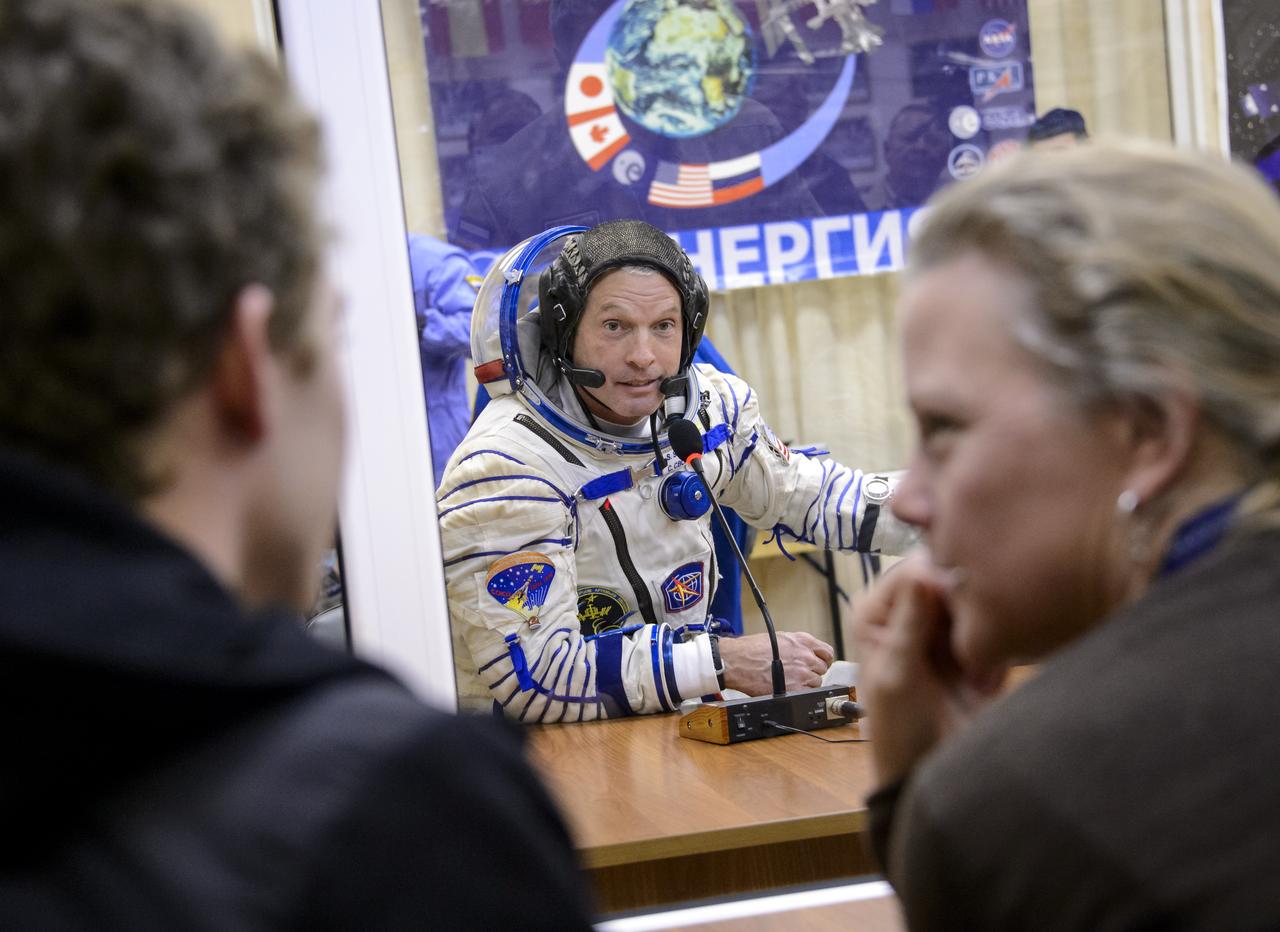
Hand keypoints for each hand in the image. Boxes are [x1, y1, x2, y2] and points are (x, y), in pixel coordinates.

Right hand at [718, 631, 834, 694]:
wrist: (737, 661)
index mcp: (803, 641)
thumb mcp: (779, 637)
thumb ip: (797, 645)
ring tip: (792, 681)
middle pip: (822, 668)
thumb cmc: (751, 649)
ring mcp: (802, 673)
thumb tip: (806, 652)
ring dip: (807, 683)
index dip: (823, 659)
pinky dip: (800, 693)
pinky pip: (807, 694)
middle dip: (813, 671)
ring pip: (816, 682)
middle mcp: (805, 656)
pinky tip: (789, 688)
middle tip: (801, 673)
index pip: (827, 652)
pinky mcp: (795, 689)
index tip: (819, 663)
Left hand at [853, 550, 1003, 787]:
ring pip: (977, 606)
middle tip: (967, 652)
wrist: (929, 773)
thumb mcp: (897, 676)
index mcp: (876, 611)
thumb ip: (909, 624)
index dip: (941, 581)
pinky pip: (993, 633)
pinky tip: (981, 685)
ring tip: (972, 675)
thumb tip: (921, 572)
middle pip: (950, 581)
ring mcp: (941, 630)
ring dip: (981, 639)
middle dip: (966, 615)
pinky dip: (993, 657)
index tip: (960, 609)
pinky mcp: (970, 649)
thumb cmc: (899, 730)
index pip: (913, 569)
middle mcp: (908, 612)